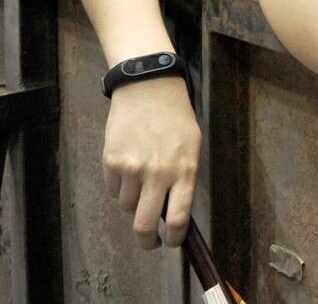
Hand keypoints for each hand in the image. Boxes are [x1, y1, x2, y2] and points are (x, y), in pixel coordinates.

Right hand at [102, 76, 200, 247]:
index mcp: (185, 171)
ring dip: (134, 203)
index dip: (173, 238)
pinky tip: (128, 168)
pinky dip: (120, 187)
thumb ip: (184, 180)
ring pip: (127, 207)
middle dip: (147, 241)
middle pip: (144, 226)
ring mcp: (132, 169)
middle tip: (150, 241)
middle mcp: (158, 174)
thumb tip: (173, 213)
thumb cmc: (176, 119)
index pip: (178, 219)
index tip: (171, 242)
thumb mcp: (191, 148)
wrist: (149, 89)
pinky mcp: (111, 162)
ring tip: (142, 181)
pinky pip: (113, 190)